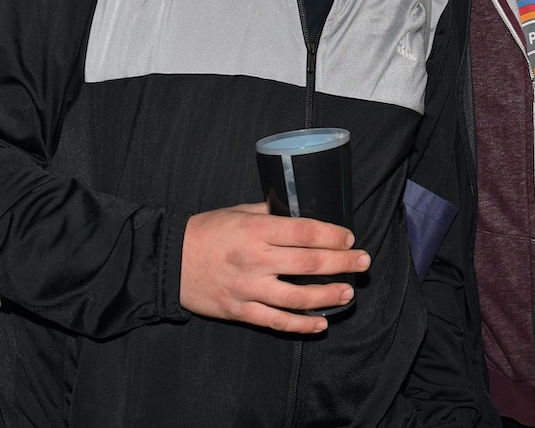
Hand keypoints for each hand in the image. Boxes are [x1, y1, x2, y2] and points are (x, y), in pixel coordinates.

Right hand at [180, 203, 370, 334]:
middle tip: (363, 262)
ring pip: (298, 296)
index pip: (305, 232)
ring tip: (348, 292)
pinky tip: (321, 323)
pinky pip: (277, 321)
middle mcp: (255, 259)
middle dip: (343, 262)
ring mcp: (248, 288)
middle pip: (309, 263)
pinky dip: (302, 325)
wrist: (170, 261)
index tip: (349, 238)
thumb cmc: (207, 231)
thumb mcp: (239, 211)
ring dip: (329, 295)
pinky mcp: (240, 311)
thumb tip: (302, 210)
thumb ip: (271, 212)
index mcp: (256, 230)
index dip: (333, 235)